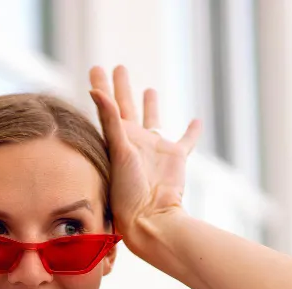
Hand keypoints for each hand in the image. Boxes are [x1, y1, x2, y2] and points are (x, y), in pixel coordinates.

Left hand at [88, 65, 201, 251]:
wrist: (150, 216)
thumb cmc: (127, 191)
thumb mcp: (117, 150)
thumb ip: (109, 119)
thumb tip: (95, 90)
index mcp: (117, 139)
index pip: (107, 106)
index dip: (102, 86)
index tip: (96, 67)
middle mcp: (134, 141)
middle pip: (127, 106)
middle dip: (122, 87)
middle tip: (119, 67)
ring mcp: (155, 149)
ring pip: (153, 119)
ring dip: (151, 104)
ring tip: (150, 89)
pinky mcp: (175, 157)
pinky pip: (186, 140)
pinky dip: (192, 131)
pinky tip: (196, 120)